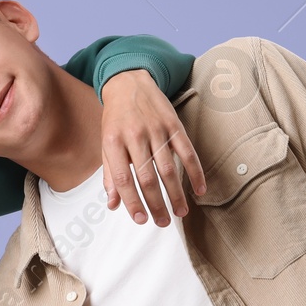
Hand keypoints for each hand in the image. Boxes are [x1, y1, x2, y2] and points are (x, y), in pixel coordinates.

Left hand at [98, 68, 206, 225]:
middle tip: (162, 223)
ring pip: (169, 168)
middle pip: (148, 177)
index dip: (132, 201)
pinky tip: (199, 190)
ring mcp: (157, 130)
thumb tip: (113, 205)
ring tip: (180, 213)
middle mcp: (136, 136)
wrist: (129, 82)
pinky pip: (188, 152)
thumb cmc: (116, 119)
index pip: (124, 178)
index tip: (140, 220)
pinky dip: (195, 172)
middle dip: (156, 204)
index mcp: (114, 142)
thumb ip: (111, 175)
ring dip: (176, 194)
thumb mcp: (106, 144)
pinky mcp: (174, 125)